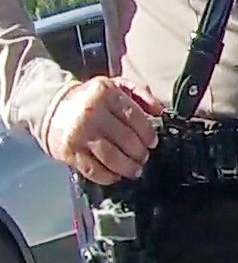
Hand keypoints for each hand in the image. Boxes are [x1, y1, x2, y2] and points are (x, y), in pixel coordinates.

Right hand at [46, 78, 163, 184]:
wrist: (53, 107)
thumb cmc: (91, 99)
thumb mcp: (116, 86)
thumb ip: (140, 93)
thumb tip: (160, 110)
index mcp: (106, 94)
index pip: (135, 117)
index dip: (147, 133)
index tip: (152, 142)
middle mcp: (92, 113)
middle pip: (126, 139)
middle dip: (140, 153)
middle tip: (143, 157)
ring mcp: (79, 133)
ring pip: (112, 157)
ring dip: (128, 167)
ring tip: (134, 169)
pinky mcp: (69, 151)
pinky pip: (93, 170)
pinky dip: (108, 176)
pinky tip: (116, 176)